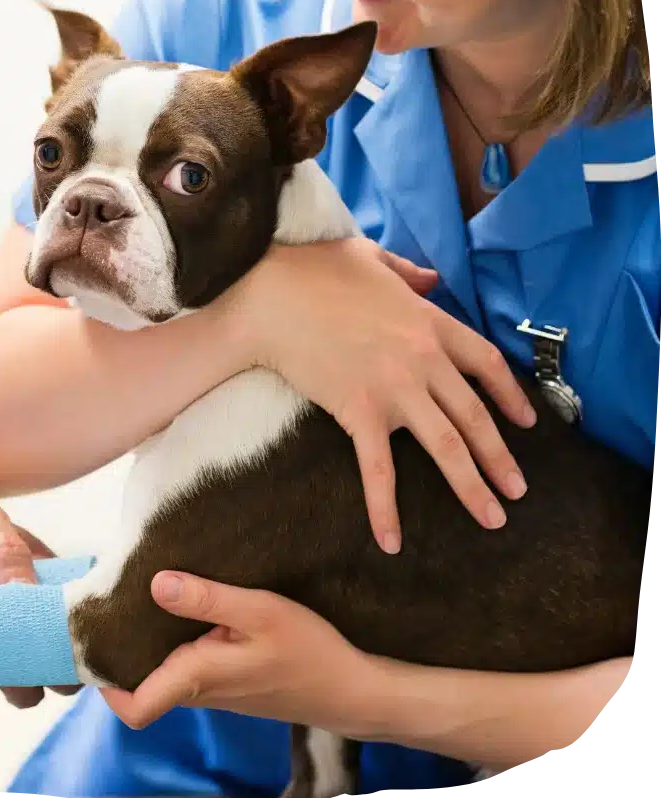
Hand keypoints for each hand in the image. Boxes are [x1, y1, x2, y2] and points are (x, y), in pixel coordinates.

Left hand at [0, 473, 79, 708]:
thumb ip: (8, 553)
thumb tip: (30, 596)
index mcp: (37, 569)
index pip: (73, 606)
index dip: (81, 628)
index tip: (82, 646)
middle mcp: (17, 604)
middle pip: (51, 649)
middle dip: (54, 667)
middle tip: (45, 671)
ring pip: (17, 673)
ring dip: (18, 685)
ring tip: (8, 678)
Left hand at [100, 571, 382, 737]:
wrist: (350, 690)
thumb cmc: (308, 651)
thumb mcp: (259, 611)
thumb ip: (207, 598)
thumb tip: (156, 584)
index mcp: (198, 678)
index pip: (134, 707)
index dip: (104, 683)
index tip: (93, 640)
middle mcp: (199, 691)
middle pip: (140, 685)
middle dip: (120, 650)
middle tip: (111, 602)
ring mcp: (214, 691)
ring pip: (163, 674)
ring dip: (148, 643)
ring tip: (140, 596)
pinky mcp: (229, 683)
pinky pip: (186, 667)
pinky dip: (175, 643)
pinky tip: (184, 608)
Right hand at [217, 236, 535, 553]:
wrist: (269, 297)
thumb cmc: (312, 270)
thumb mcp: (369, 256)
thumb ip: (407, 270)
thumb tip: (431, 278)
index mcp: (429, 322)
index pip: (486, 363)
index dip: (511, 395)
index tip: (527, 422)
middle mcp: (423, 359)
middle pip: (476, 415)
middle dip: (501, 457)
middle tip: (518, 491)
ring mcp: (394, 388)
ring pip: (447, 446)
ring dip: (473, 486)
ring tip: (492, 517)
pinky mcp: (358, 411)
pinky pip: (379, 469)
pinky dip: (386, 508)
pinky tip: (392, 541)